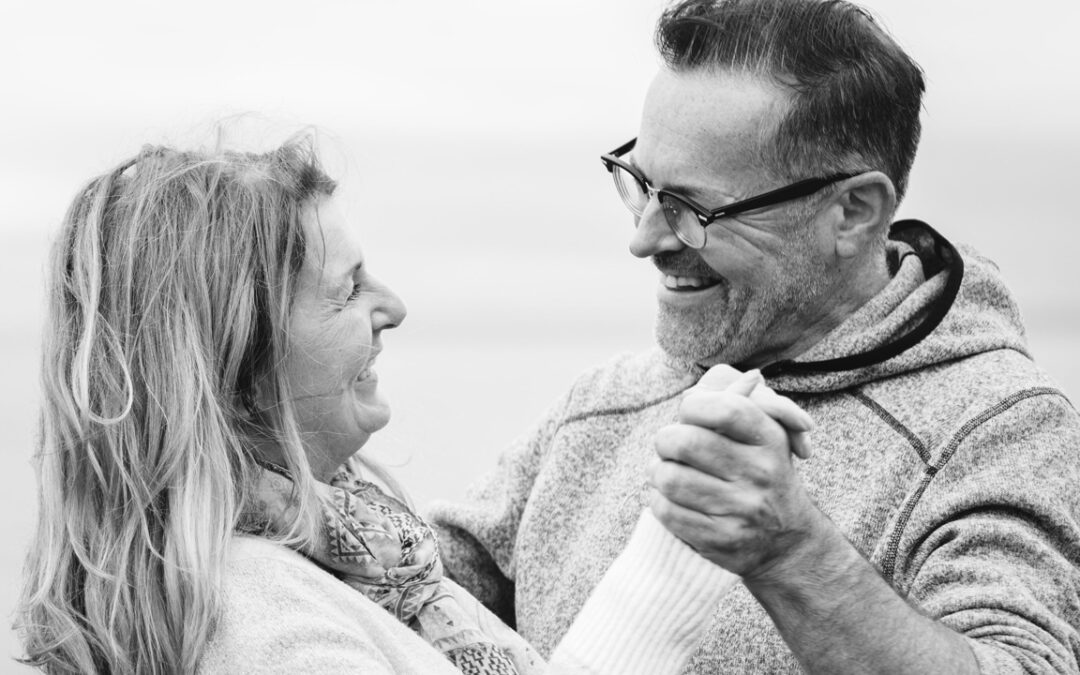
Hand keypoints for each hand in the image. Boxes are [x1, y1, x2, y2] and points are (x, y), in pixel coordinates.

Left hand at [648, 366, 825, 581]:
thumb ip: (741, 402)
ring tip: (668, 472)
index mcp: (770, 441)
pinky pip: (666, 511)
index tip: (688, 413)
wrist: (787, 542)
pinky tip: (672, 499)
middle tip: (670, 445)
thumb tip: (736, 380)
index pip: (725, 409)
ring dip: (659, 472)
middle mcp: (760, 475)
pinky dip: (660, 501)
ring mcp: (741, 511)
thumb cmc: (764, 475)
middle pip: (685, 442)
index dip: (693, 406)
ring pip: (669, 478)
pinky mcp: (721, 541)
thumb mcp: (765, 435)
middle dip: (666, 440)